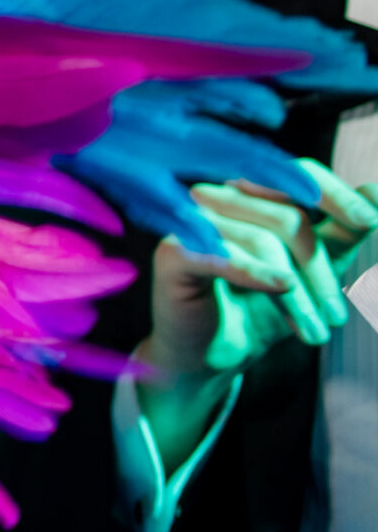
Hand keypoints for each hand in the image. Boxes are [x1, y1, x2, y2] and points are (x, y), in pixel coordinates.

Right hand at [139, 172, 374, 469]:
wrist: (209, 357)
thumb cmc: (255, 310)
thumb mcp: (308, 272)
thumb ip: (339, 233)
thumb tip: (376, 191)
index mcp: (248, 193)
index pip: (297, 174)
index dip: (336, 194)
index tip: (369, 221)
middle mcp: (217, 198)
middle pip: (287, 216)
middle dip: (320, 271)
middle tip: (337, 317)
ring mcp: (191, 222)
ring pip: (264, 241)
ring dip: (299, 294)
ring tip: (313, 332)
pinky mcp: (173, 253)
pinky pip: (225, 255)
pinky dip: (258, 273)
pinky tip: (282, 288)